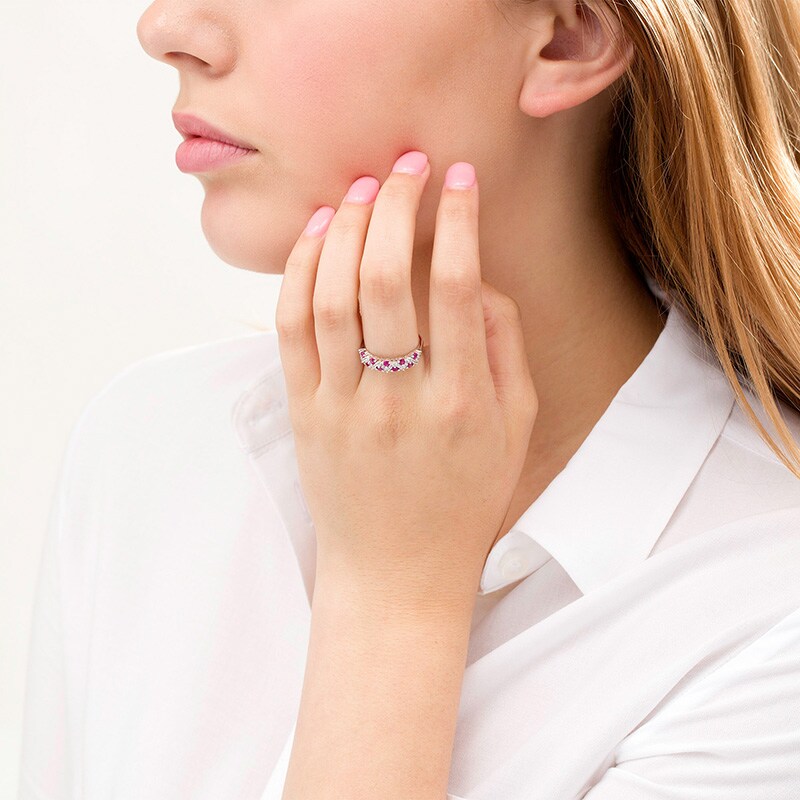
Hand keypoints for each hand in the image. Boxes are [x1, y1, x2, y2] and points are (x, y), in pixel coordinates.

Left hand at [275, 153, 537, 614]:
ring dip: (343, 228)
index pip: (458, 289)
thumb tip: (476, 276)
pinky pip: (291, 329)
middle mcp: (399, 400)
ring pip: (331, 296)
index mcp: (462, 403)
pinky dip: (299, 272)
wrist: (395, 572)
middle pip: (386, 279)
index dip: (457, 220)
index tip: (458, 177)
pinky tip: (316, 234)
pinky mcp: (304, 414)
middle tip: (405, 165)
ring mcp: (343, 407)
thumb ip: (505, 349)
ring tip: (359, 188)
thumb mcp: (514, 432)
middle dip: (395, 206)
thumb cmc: (463, 500)